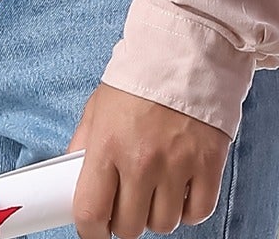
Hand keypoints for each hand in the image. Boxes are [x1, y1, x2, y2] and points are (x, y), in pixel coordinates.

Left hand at [68, 83, 230, 237]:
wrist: (182, 57)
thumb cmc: (136, 83)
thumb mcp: (97, 108)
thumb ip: (84, 144)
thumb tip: (71, 176)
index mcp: (107, 145)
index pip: (90, 211)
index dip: (90, 230)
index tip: (93, 229)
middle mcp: (140, 161)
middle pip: (129, 226)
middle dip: (124, 221)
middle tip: (125, 202)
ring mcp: (176, 167)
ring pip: (164, 224)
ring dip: (156, 215)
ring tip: (153, 190)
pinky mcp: (208, 168)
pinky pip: (196, 214)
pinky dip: (187, 210)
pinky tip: (178, 189)